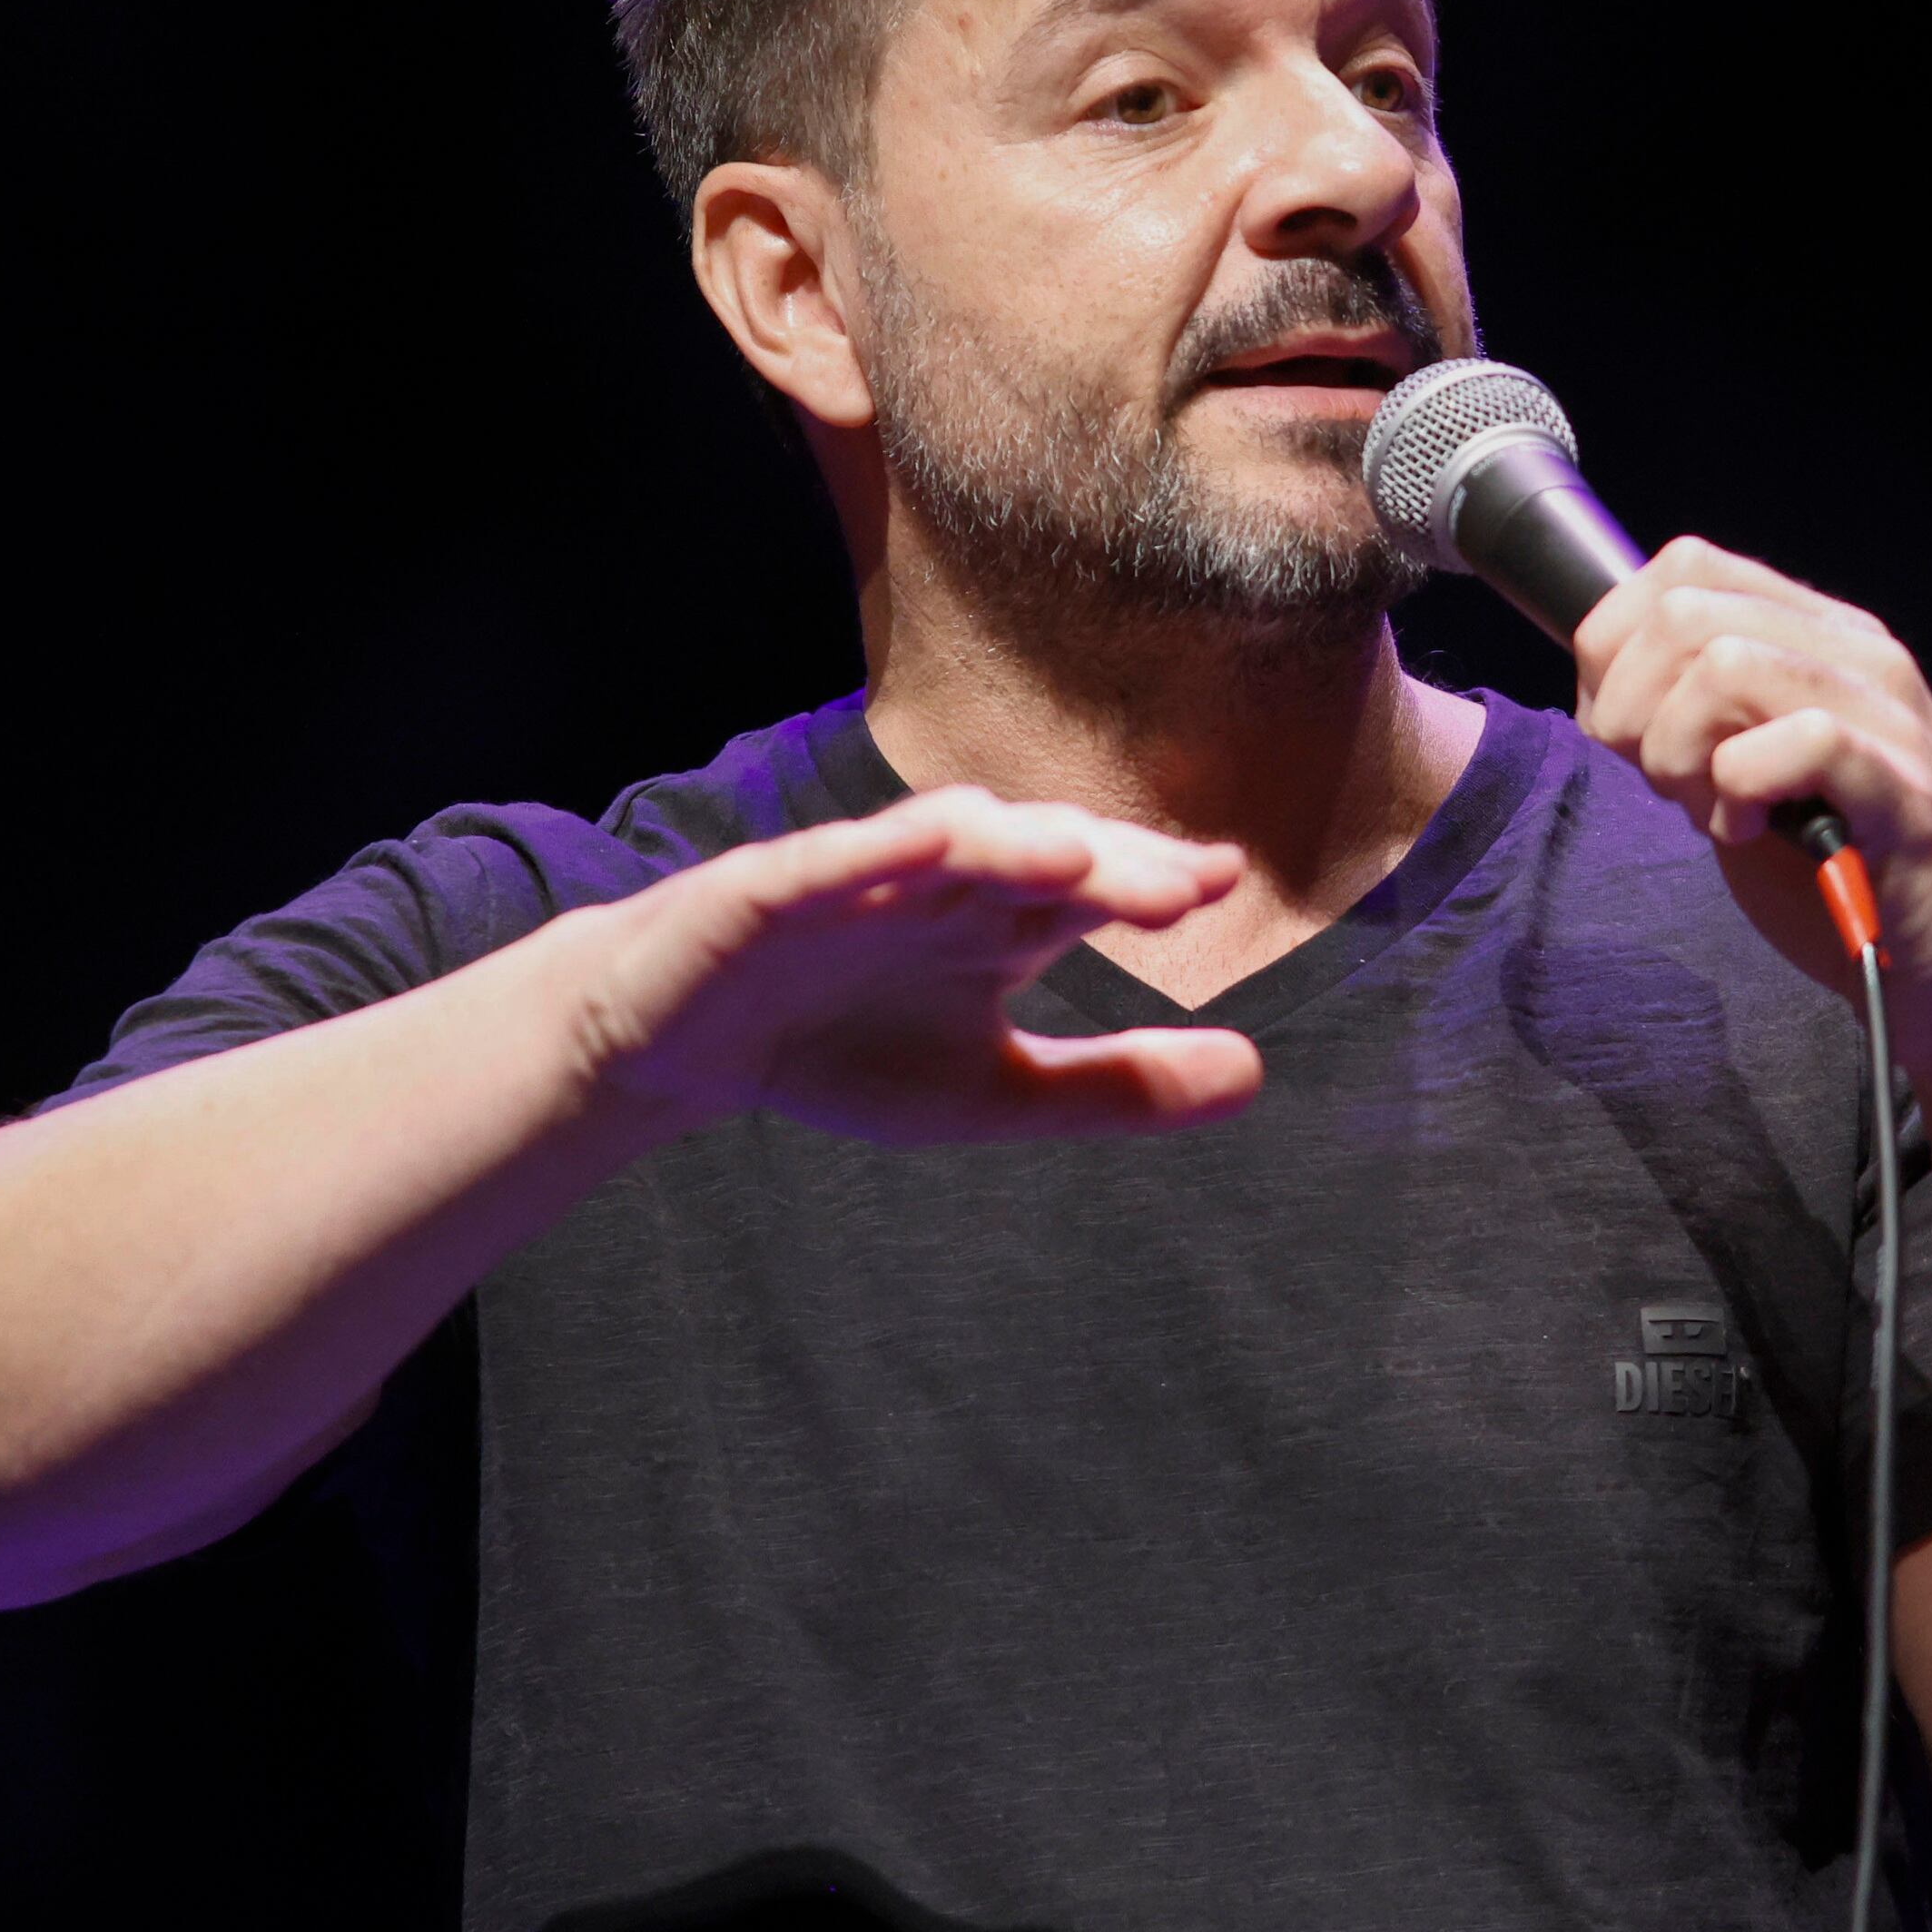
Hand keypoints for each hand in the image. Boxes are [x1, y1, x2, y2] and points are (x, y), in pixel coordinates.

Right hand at [568, 787, 1261, 1143]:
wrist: (676, 1050)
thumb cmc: (841, 1052)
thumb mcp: (990, 1092)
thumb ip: (1114, 1085)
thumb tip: (1256, 1073)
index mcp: (998, 919)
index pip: (1095, 887)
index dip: (1155, 879)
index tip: (1226, 880)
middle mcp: (939, 880)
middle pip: (1038, 857)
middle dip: (1107, 865)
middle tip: (1182, 888)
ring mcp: (852, 876)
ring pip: (942, 840)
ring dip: (1010, 839)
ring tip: (1075, 857)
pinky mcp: (763, 890)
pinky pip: (823, 859)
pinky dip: (874, 847)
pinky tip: (927, 840)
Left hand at [1571, 539, 1931, 1100]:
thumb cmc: (1847, 883)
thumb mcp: (1750, 780)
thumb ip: (1693, 723)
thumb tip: (1606, 694)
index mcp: (1821, 637)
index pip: (1682, 568)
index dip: (1614, 646)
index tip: (1621, 731)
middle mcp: (1859, 656)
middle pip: (1684, 609)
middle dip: (1630, 706)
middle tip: (1663, 783)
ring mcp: (1889, 716)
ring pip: (1725, 662)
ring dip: (1679, 750)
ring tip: (1711, 812)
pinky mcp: (1906, 790)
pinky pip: (1798, 740)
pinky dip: (1740, 790)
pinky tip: (1748, 834)